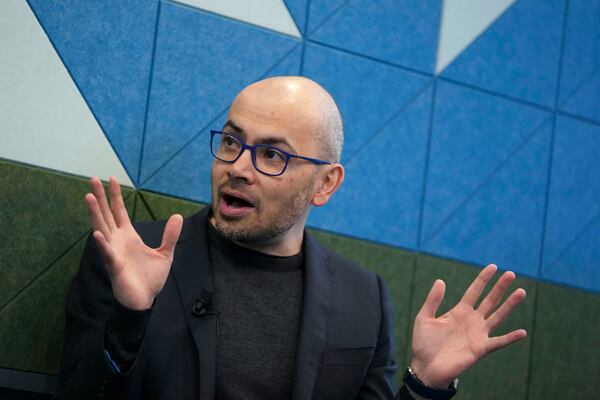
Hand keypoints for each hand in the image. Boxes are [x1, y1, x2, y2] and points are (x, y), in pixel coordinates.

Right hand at [85, 176, 182, 309]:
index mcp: (128, 236)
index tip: (111, 179)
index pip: (119, 211)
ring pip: (102, 228)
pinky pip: (107, 253)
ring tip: (90, 197)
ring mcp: (113, 252)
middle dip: (100, 197)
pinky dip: (102, 244)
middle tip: (93, 179)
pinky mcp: (114, 266)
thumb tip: (178, 216)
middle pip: (106, 214)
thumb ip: (170, 235)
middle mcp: (117, 240)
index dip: (115, 196)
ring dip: (95, 214)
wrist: (145, 299)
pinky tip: (97, 233)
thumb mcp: (165, 253)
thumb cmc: (150, 278)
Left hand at [409, 264, 526, 387]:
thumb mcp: (424, 317)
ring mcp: (478, 334)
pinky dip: (510, 338)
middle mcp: (472, 320)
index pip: (474, 291)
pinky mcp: (480, 349)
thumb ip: (433, 300)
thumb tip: (440, 280)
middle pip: (489, 300)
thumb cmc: (424, 343)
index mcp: (459, 311)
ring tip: (520, 292)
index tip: (493, 266)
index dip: (483, 279)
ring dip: (509, 305)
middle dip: (500, 287)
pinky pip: (498, 342)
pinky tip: (522, 332)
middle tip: (510, 273)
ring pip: (498, 316)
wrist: (425, 368)